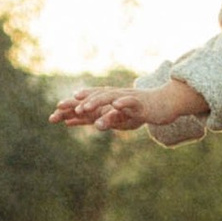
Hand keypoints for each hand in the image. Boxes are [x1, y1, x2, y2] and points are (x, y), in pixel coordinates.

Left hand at [52, 80, 205, 133]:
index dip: (72, 106)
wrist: (166, 103)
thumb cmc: (143, 111)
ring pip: (109, 98)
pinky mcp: (140, 103)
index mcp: (110, 100)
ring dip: (95, 101)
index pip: (88, 102)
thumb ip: (108, 119)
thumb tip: (93, 124)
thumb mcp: (123, 117)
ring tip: (83, 107)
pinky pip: (130, 102)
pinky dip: (122, 103)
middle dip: (77, 103)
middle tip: (62, 108)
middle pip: (94, 97)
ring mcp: (127, 98)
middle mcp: (116, 96)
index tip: (56, 111)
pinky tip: (114, 105)